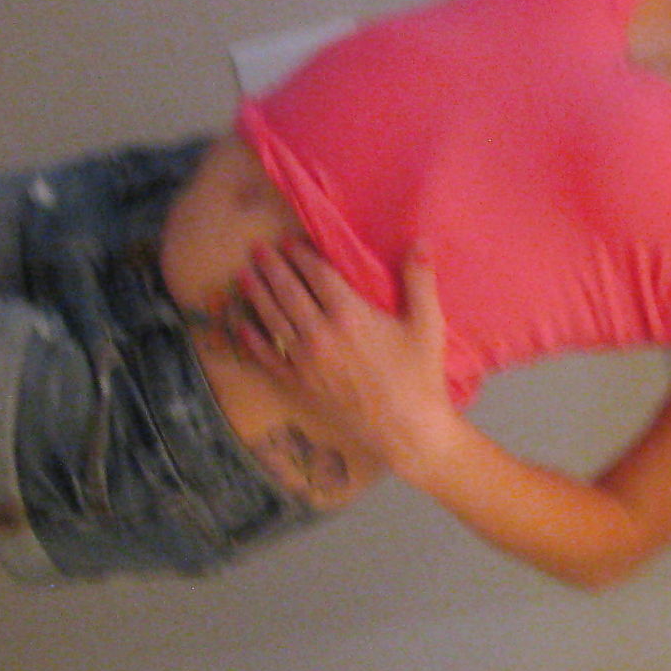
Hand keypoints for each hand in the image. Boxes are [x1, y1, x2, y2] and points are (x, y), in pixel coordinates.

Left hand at [231, 238, 460, 471]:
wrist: (406, 429)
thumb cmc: (419, 376)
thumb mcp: (428, 325)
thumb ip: (420, 280)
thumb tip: (420, 240)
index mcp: (349, 314)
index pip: (317, 274)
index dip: (301, 254)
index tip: (288, 241)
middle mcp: (320, 333)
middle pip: (288, 291)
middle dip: (271, 267)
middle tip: (257, 249)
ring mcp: (305, 360)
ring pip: (273, 319)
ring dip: (256, 294)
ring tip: (243, 275)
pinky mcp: (299, 384)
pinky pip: (268, 357)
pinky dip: (252, 339)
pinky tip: (242, 325)